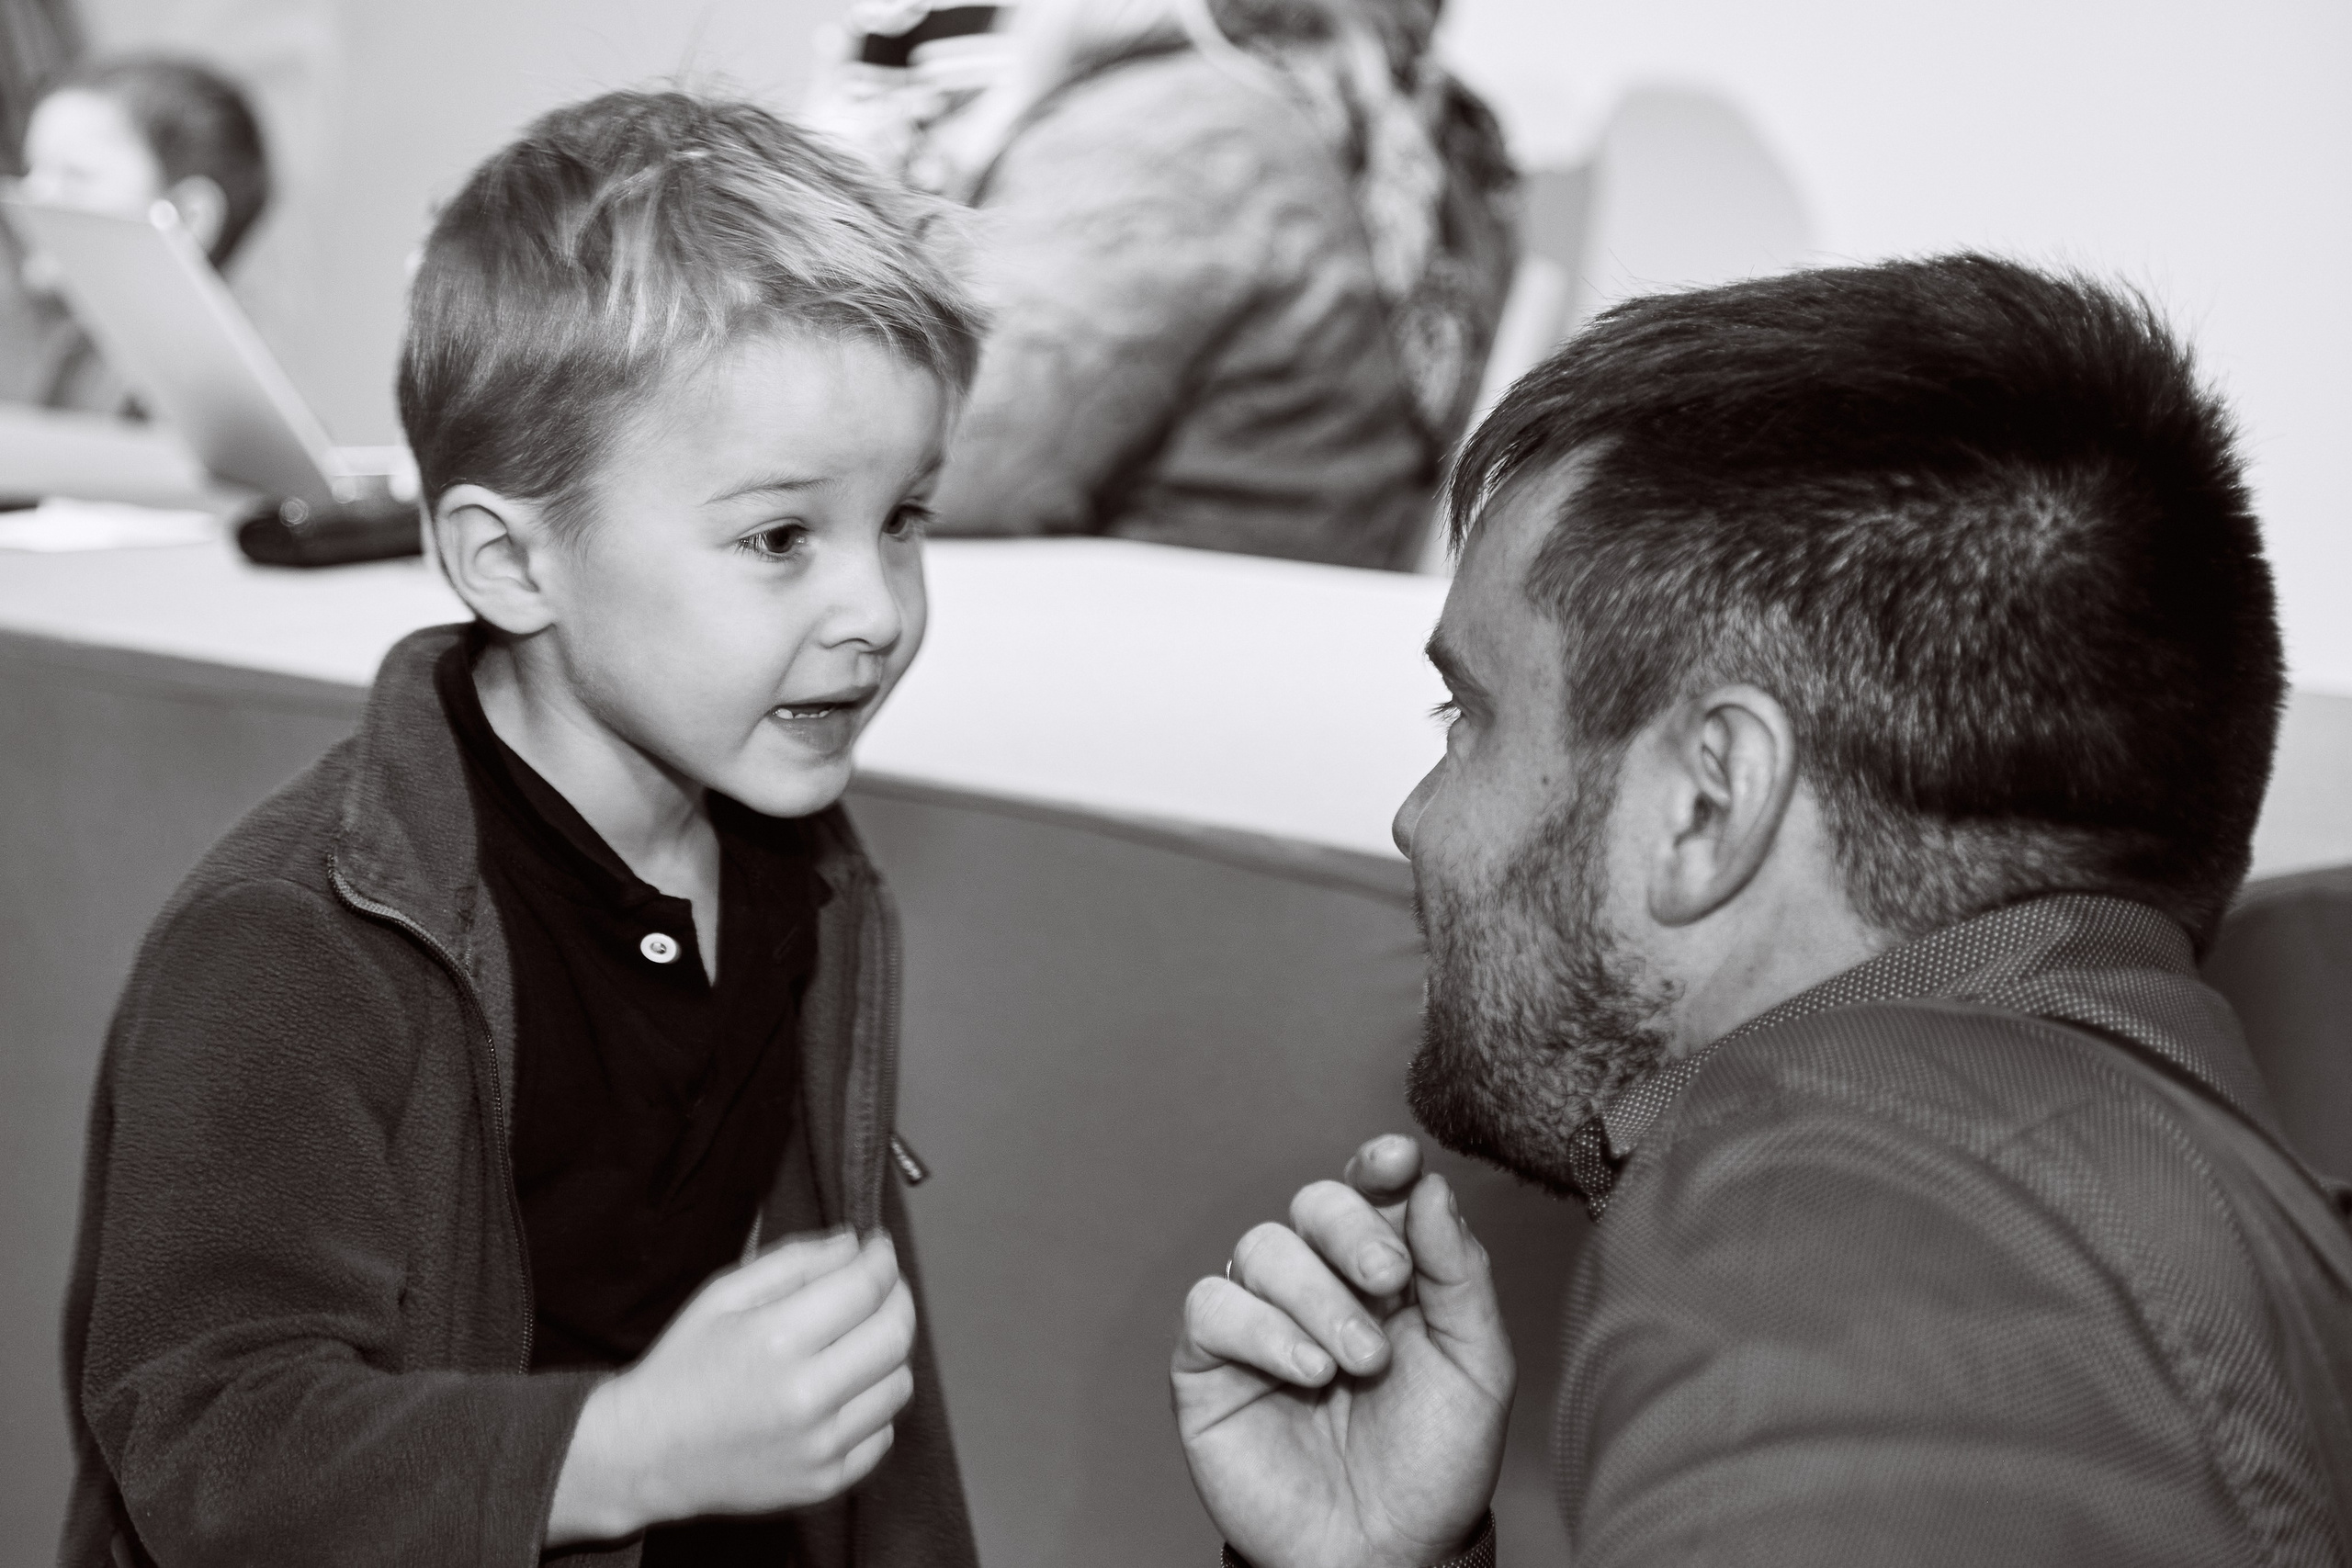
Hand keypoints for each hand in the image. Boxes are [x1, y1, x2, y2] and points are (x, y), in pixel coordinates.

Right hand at [548, 1229, 914, 1543]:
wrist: (646, 1454)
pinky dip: (874, 1404)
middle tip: (880, 1286)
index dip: (881, 1259)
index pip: (866, 1287)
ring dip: (889, 1351)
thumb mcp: (724, 1295)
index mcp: (776, 1339)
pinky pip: (883, 1433)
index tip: (878, 1248)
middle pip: (896, 1333)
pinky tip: (844, 1390)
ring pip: (899, 1383)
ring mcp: (820, 1445)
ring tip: (858, 1338)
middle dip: (897, 1297)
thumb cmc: (682, 1368)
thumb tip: (854, 1245)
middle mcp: (805, 1395)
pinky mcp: (826, 1482)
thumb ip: (795, 1261)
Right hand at [1172, 1135, 1513, 1567]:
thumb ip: (1458, 1273)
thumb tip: (1429, 1185)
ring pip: (1263, 1247)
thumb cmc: (1433, 1465)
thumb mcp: (1475, 1366)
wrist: (1384, 1555)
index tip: (1397, 1161)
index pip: (1371, 1191)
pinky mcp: (1208, 1364)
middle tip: (1386, 1281)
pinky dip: (1261, 1327)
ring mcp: (1260, 1320)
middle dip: (1351, 1230)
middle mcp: (1318, 1284)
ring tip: (1355, 1362)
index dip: (1377, 1165)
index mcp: (1384, 1273)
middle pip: (1314, 1203)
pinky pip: (1212, 1306)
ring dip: (1315, 1296)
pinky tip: (1307, 1371)